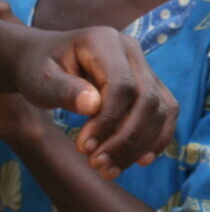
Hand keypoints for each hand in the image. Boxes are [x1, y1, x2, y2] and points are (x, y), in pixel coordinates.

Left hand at [0, 2, 177, 177]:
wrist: (47, 60)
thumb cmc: (40, 69)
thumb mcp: (40, 78)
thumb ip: (63, 89)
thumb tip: (92, 105)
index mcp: (105, 41)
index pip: (122, 84)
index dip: (108, 120)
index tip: (84, 147)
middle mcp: (132, 51)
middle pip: (147, 99)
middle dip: (126, 138)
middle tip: (97, 165)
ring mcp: (145, 67)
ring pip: (161, 109)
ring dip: (140, 144)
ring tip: (110, 170)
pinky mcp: (151, 85)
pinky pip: (166, 112)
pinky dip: (157, 138)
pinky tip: (142, 160)